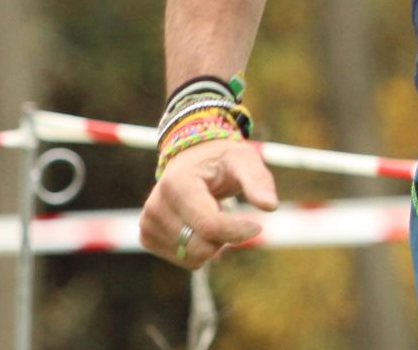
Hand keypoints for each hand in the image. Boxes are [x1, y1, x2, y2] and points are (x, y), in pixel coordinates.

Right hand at [138, 138, 279, 269]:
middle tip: (228, 212)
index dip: (238, 231)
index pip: (210, 226)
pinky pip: (183, 260)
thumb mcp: (245, 160)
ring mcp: (148, 223)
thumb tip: (270, 206)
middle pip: (201, 247)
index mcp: (177, 184)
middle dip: (225, 237)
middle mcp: (155, 205)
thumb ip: (258, 181)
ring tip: (210, 214)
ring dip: (212, 243)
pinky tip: (197, 224)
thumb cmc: (222, 160)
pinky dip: (198, 248)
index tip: (257, 225)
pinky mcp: (147, 236)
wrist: (192, 158)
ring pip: (192, 258)